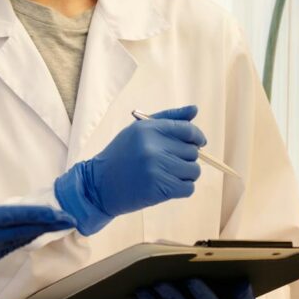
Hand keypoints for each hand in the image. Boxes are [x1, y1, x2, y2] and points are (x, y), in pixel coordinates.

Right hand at [0, 154, 75, 284]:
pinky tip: (25, 238)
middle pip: (21, 233)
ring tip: (52, 226)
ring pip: (13, 244)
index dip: (40, 215)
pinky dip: (16, 244)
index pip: (14, 217)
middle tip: (69, 220)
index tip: (59, 212)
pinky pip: (1, 253)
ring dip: (34, 235)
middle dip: (46, 226)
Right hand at [54, 105, 206, 233]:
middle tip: (169, 163)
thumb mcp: (138, 130)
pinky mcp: (160, 188)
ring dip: (185, 175)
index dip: (198, 137)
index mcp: (149, 128)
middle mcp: (154, 146)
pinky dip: (182, 189)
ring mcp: (157, 168)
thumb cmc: (121, 155)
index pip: (188, 130)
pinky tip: (167, 186)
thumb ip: (168, 118)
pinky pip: (189, 188)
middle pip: (193, 152)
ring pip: (193, 171)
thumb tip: (195, 109)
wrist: (99, 185)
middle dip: (186, 158)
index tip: (198, 144)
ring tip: (167, 175)